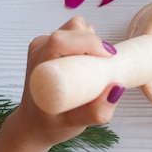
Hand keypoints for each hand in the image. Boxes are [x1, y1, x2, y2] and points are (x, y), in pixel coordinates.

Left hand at [9, 17, 122, 151]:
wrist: (34, 124)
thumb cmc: (53, 124)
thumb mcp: (75, 124)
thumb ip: (97, 112)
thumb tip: (117, 87)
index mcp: (41, 67)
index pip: (62, 40)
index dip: (89, 43)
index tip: (108, 57)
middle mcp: (40, 50)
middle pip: (74, 28)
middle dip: (94, 42)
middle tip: (101, 68)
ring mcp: (43, 44)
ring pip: (77, 27)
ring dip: (91, 43)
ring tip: (90, 69)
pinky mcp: (50, 43)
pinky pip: (76, 32)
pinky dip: (87, 43)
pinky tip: (84, 64)